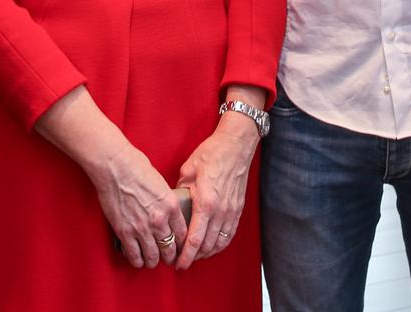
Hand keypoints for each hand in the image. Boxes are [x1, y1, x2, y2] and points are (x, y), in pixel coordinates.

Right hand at [90, 143, 187, 269]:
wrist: (115, 166)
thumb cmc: (136, 167)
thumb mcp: (161, 183)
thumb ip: (166, 201)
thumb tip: (166, 212)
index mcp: (171, 206)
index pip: (183, 234)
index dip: (182, 244)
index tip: (180, 247)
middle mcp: (159, 220)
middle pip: (170, 248)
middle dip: (170, 257)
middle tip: (168, 258)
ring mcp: (142, 228)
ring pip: (153, 256)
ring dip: (153, 261)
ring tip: (152, 261)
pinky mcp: (124, 232)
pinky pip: (134, 255)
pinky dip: (137, 261)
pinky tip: (137, 260)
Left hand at [175, 114, 259, 268]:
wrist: (235, 146)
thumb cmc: (211, 154)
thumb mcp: (187, 170)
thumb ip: (179, 191)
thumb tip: (172, 204)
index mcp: (205, 203)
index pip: (195, 240)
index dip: (185, 256)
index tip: (177, 264)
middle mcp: (220, 211)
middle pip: (207, 246)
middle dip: (194, 258)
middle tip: (181, 262)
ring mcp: (231, 212)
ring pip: (219, 243)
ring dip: (206, 254)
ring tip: (194, 256)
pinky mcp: (238, 209)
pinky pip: (229, 235)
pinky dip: (219, 245)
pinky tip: (211, 246)